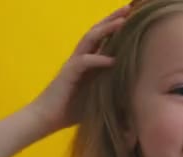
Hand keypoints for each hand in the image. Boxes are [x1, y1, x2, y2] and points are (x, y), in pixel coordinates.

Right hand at [29, 5, 130, 131]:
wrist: (45, 119)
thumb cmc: (72, 111)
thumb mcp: (99, 99)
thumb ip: (113, 91)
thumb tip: (137, 95)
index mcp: (88, 62)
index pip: (103, 39)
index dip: (115, 27)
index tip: (133, 18)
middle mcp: (80, 58)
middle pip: (97, 32)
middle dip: (112, 19)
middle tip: (129, 8)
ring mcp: (73, 64)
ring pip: (89, 40)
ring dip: (106, 30)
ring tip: (123, 22)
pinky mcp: (67, 74)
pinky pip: (84, 62)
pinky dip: (98, 59)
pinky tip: (113, 59)